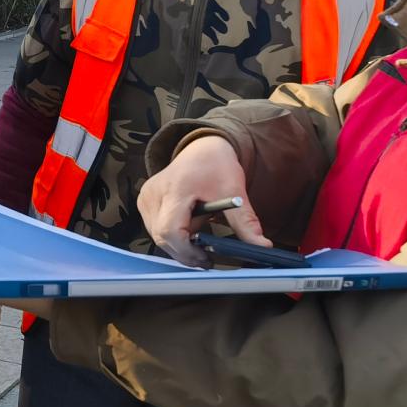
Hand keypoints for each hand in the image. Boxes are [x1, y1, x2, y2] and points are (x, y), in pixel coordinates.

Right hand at [137, 134, 265, 266]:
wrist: (202, 148)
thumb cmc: (216, 166)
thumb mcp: (234, 192)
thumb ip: (245, 222)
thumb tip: (262, 246)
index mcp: (175, 189)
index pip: (170, 230)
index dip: (186, 250)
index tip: (206, 258)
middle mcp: (153, 194)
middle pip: (162, 237)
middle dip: (186, 251)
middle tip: (207, 257)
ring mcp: (145, 198)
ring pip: (158, 236)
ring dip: (180, 243)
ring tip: (200, 231)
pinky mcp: (144, 202)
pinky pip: (155, 229)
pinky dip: (173, 235)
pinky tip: (188, 226)